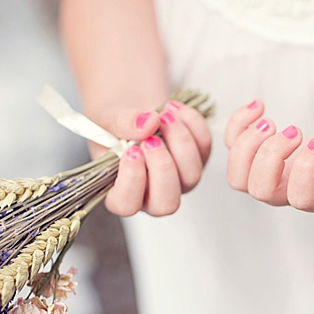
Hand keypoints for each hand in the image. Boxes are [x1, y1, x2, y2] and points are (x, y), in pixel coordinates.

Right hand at [91, 101, 211, 216]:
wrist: (138, 114)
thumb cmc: (118, 126)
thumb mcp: (109, 121)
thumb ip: (122, 124)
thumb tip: (147, 123)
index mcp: (123, 193)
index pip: (127, 205)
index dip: (131, 182)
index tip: (131, 152)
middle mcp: (154, 194)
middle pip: (167, 203)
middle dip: (162, 168)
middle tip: (151, 139)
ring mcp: (179, 180)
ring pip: (192, 176)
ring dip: (180, 142)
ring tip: (163, 115)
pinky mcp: (199, 160)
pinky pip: (204, 147)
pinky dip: (192, 124)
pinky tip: (173, 108)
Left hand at [224, 101, 313, 211]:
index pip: (302, 199)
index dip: (305, 170)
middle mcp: (293, 193)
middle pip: (261, 191)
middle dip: (270, 155)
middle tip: (294, 130)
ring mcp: (274, 179)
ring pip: (238, 179)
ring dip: (246, 146)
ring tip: (270, 122)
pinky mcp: (262, 160)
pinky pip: (233, 150)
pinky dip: (237, 125)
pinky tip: (258, 106)